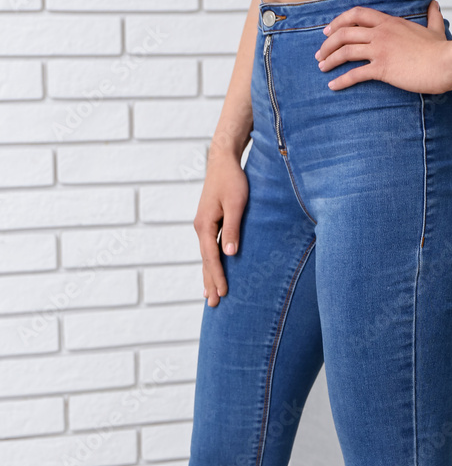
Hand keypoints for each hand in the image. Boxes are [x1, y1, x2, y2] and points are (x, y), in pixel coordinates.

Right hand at [193, 146, 248, 307]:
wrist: (222, 160)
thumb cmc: (233, 179)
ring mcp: (203, 225)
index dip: (217, 276)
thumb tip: (230, 254)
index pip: (211, 257)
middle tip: (213, 305)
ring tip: (209, 296)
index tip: (223, 293)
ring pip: (205, 256)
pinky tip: (212, 271)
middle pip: (205, 261)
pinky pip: (208, 249)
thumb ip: (233, 229)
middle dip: (210, 283)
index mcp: (205, 224)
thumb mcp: (237, 204)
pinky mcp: (209, 223)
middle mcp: (201, 227)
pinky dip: (210, 263)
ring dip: (208, 276)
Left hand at [314, 0, 451, 93]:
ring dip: (330, 59)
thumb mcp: (435, 29)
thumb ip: (432, 17)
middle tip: (320, 53)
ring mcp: (381, 50)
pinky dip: (341, 80)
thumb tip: (435, 6)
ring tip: (321, 67)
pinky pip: (355, 74)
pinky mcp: (382, 68)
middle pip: (345, 32)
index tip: (328, 31)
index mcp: (389, 22)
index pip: (356, 15)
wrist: (445, 64)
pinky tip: (332, 86)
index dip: (339, 21)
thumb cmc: (441, 50)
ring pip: (346, 51)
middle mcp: (381, 33)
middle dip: (328, 42)